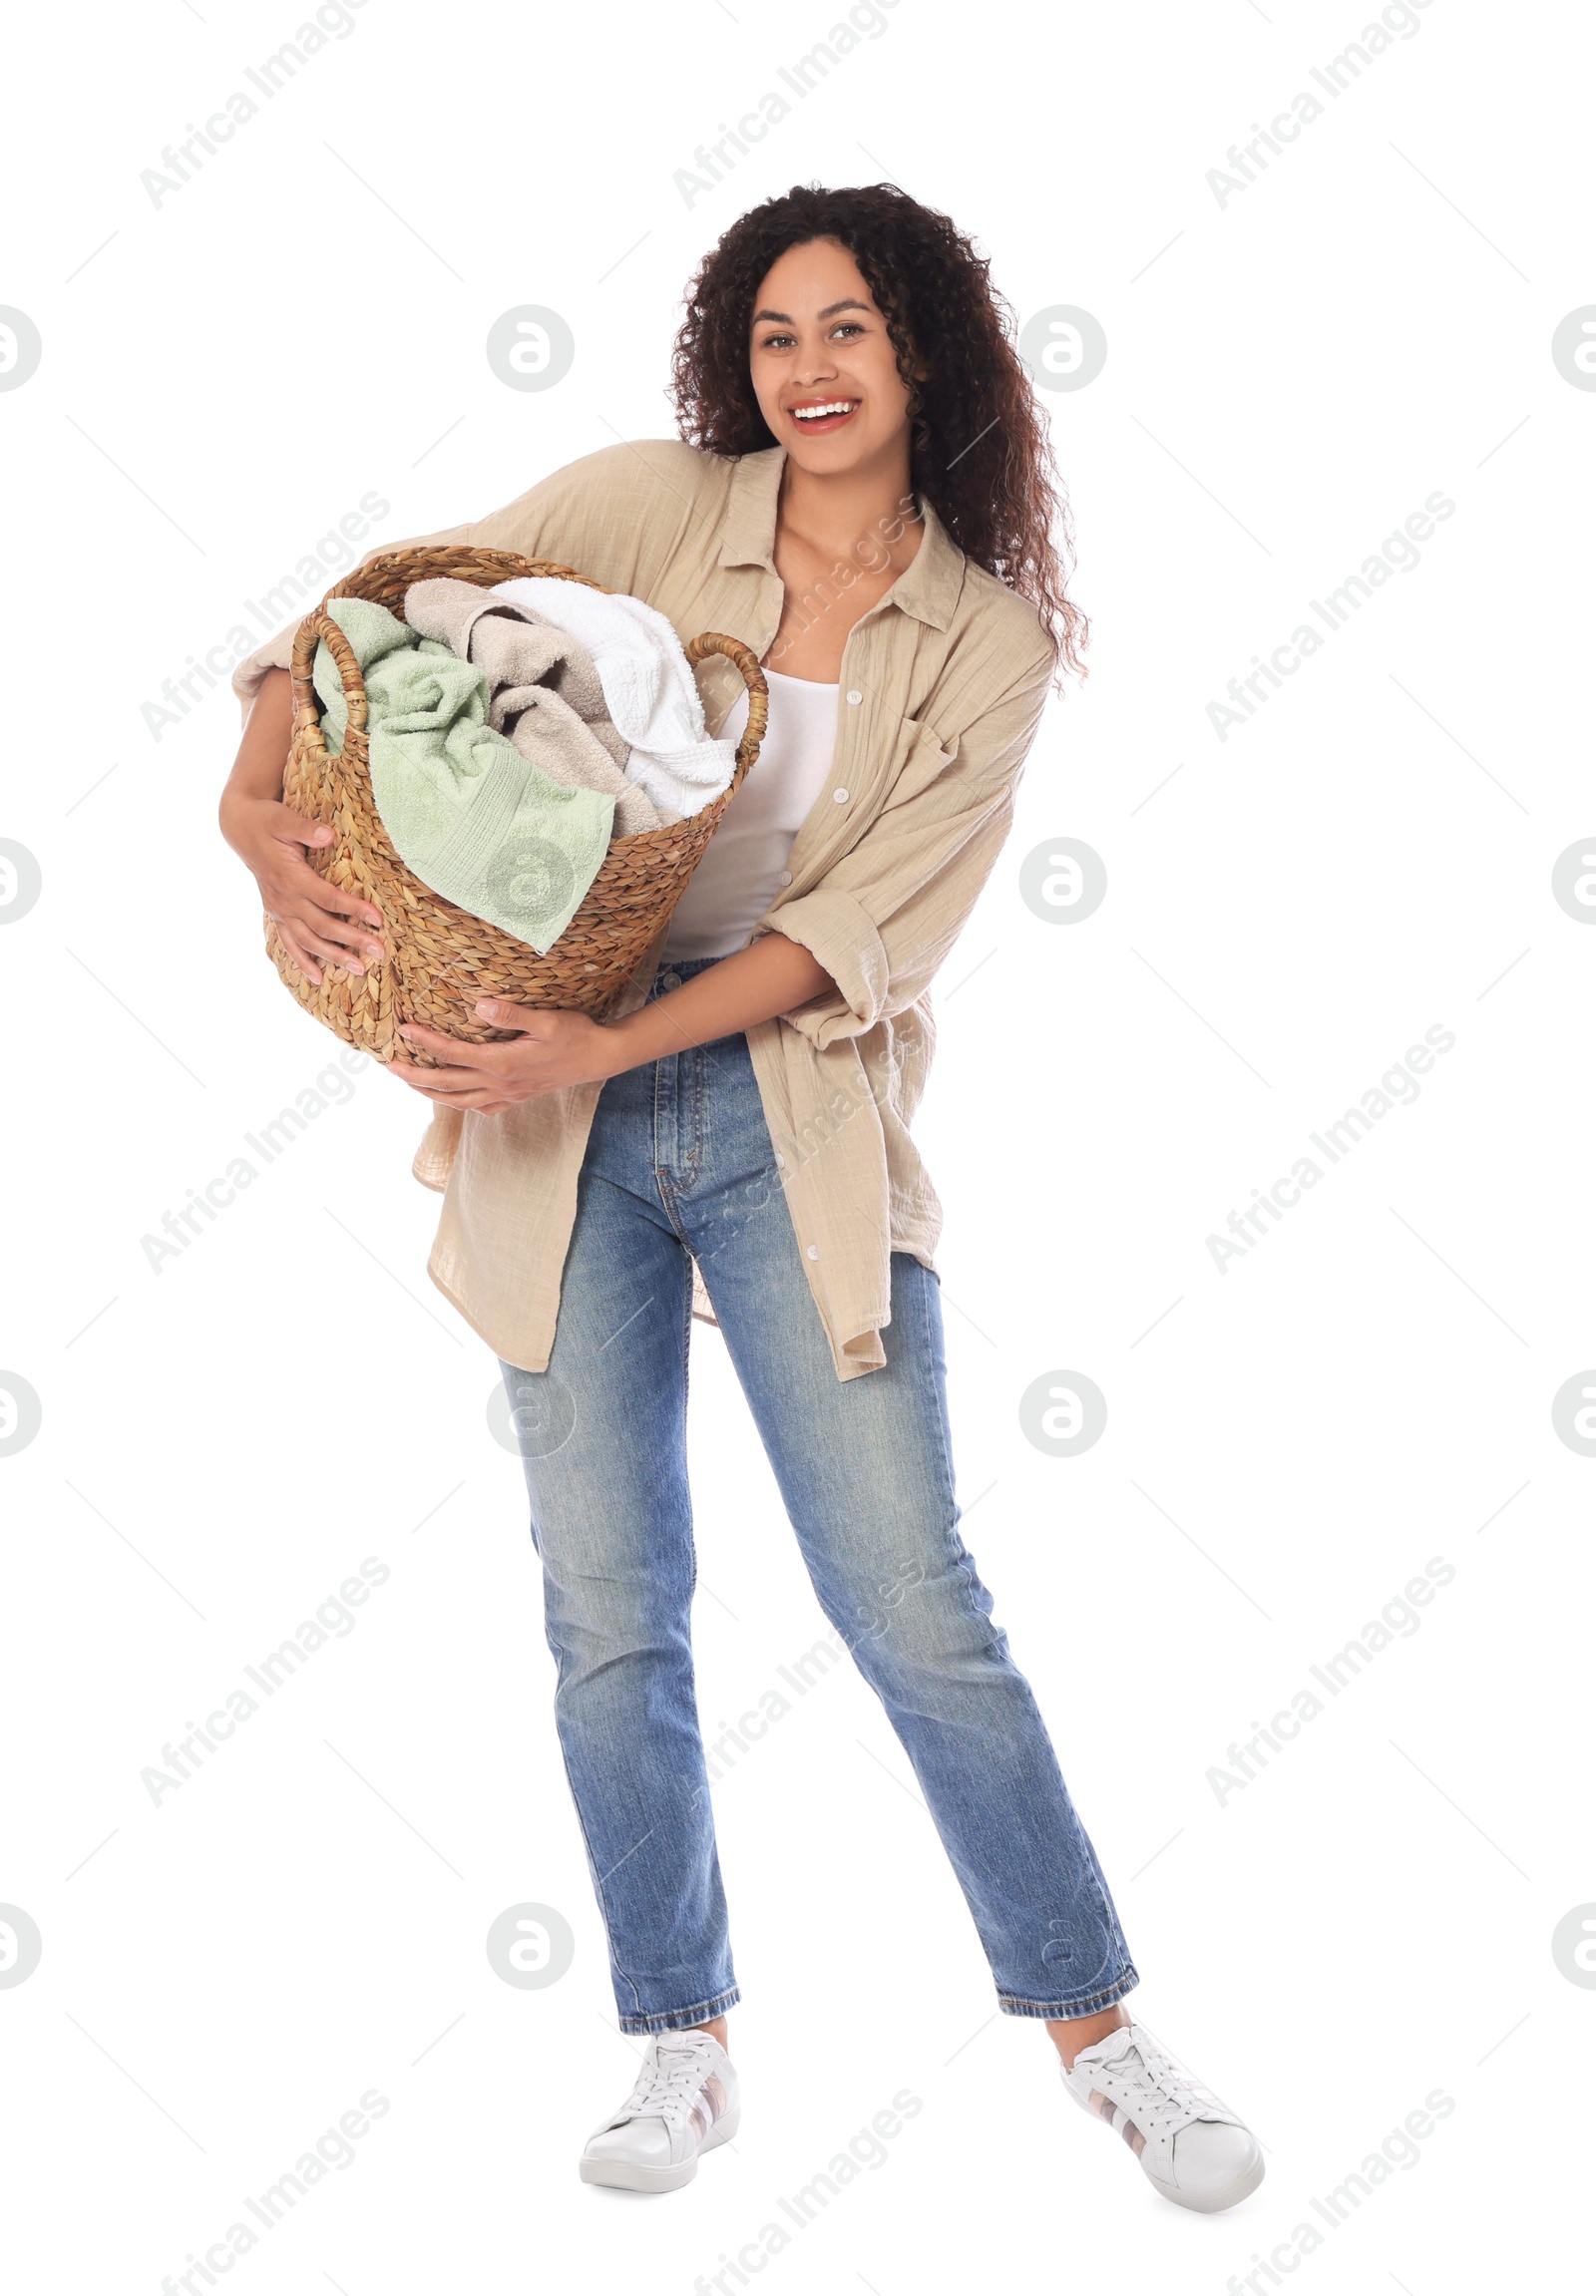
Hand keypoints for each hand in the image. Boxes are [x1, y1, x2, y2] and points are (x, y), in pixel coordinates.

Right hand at [221, 791, 386, 985]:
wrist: (240, 829)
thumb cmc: (267, 821)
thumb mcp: (283, 818)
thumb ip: (305, 828)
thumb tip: (328, 834)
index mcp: (290, 877)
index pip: (328, 898)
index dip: (353, 909)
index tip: (378, 919)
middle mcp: (284, 899)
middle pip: (322, 926)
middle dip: (352, 940)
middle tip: (379, 952)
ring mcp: (279, 910)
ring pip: (308, 941)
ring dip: (333, 957)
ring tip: (359, 970)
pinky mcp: (276, 914)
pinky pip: (289, 944)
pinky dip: (303, 962)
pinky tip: (319, 979)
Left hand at [389, 998, 630, 1112]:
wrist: (599, 1058)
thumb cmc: (575, 1034)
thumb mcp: (546, 1019)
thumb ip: (511, 1014)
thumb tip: (478, 1005)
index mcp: (503, 1063)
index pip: (453, 1054)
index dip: (425, 1042)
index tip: (403, 1029)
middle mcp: (500, 1083)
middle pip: (446, 1084)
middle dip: (414, 1075)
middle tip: (389, 1065)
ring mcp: (507, 1095)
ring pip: (458, 1101)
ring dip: (430, 1093)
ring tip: (409, 1082)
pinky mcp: (516, 1099)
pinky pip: (479, 1108)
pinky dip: (459, 1104)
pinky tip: (453, 1096)